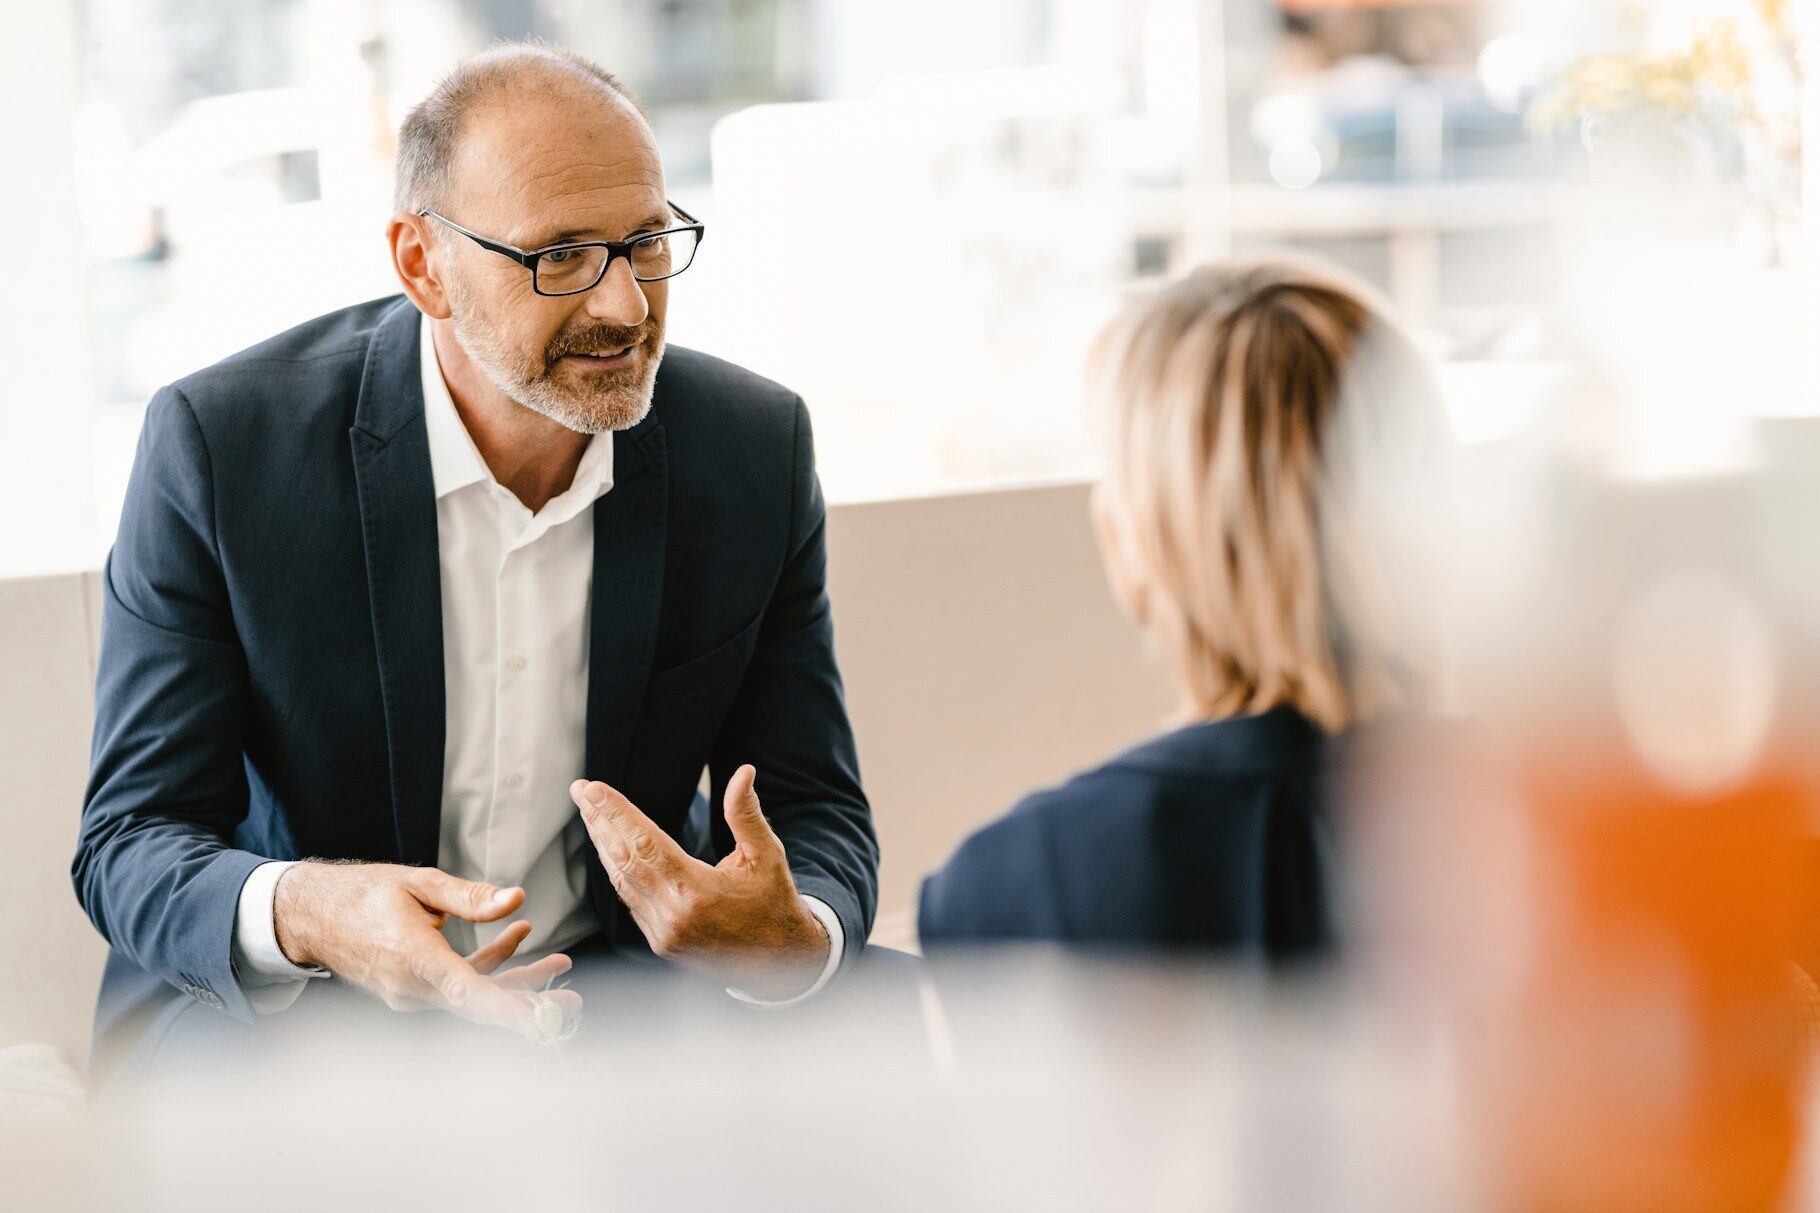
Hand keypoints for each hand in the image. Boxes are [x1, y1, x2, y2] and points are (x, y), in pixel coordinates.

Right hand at [273, 861, 579, 1033]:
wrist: (314, 916)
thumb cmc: (364, 893)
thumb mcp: (418, 883)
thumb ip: (469, 896)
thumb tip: (517, 898)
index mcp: (413, 957)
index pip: (466, 992)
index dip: (506, 1008)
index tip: (541, 1020)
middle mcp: (412, 986)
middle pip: (481, 1002)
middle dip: (530, 1002)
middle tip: (575, 1001)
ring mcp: (411, 994)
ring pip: (475, 996)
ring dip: (517, 981)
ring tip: (562, 962)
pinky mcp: (414, 991)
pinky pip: (459, 986)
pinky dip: (489, 967)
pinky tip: (516, 936)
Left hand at [570, 765, 829, 1000]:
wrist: (781, 962)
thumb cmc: (774, 902)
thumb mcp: (767, 855)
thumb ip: (746, 814)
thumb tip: (743, 772)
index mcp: (697, 892)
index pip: (644, 843)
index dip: (616, 813)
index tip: (593, 789)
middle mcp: (673, 916)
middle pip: (623, 859)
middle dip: (599, 821)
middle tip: (580, 790)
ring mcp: (663, 934)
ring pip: (621, 881)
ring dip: (602, 844)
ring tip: (589, 813)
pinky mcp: (661, 944)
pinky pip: (630, 901)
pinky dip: (617, 871)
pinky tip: (610, 848)